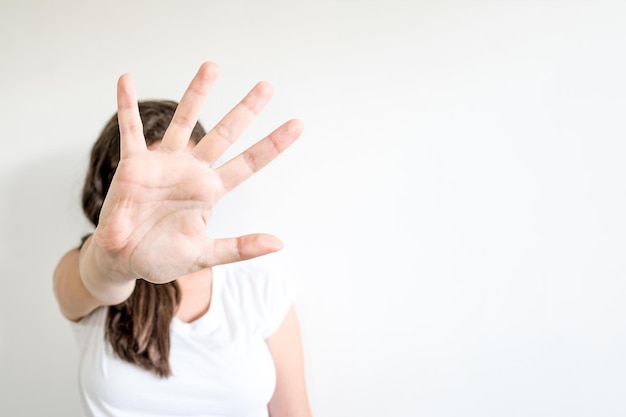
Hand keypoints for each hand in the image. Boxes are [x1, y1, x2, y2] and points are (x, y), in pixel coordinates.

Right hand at [93, 62, 302, 283]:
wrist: (125, 259)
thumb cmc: (163, 256)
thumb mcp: (204, 254)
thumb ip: (239, 248)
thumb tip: (279, 242)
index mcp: (210, 191)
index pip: (248, 163)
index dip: (272, 145)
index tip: (297, 125)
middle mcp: (192, 171)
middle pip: (224, 134)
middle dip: (246, 110)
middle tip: (267, 86)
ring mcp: (164, 164)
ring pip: (184, 121)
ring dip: (197, 94)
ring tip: (212, 67)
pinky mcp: (134, 164)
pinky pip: (130, 131)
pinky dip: (127, 106)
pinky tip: (126, 80)